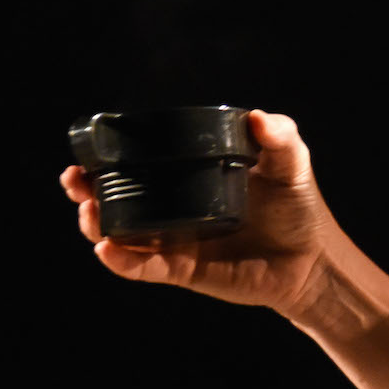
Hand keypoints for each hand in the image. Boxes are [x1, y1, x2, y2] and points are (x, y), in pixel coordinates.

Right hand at [61, 109, 346, 316]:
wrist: (312, 259)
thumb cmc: (298, 208)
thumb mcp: (292, 165)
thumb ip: (280, 138)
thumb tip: (257, 118)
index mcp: (190, 178)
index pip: (142, 164)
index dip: (111, 157)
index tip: (92, 149)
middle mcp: (175, 208)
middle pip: (117, 198)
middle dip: (88, 189)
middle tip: (76, 179)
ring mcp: (176, 240)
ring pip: (121, 234)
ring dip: (97, 223)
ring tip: (90, 209)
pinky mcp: (182, 270)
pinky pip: (144, 268)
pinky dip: (123, 261)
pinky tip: (108, 249)